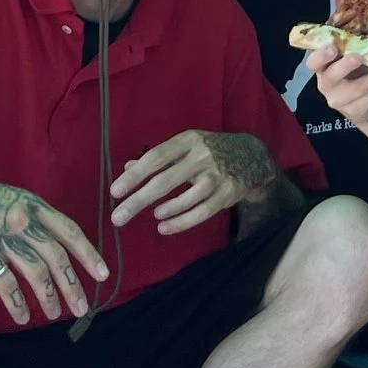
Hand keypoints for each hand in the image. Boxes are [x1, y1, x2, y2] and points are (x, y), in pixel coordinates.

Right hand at [0, 171, 108, 326]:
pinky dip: (17, 303)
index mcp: (33, 205)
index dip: (88, 254)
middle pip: (56, 257)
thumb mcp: (12, 198)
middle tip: (82, 308)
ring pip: (35, 273)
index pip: (69, 231)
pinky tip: (24, 316)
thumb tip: (56, 243)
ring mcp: (2, 239)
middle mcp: (22, 221)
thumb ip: (34, 218)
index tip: (103, 275)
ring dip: (48, 297)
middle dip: (72, 285)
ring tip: (54, 314)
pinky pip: (6, 285)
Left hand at [111, 130, 275, 235]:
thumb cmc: (210, 151)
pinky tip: (164, 227)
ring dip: (166, 209)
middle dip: (139, 199)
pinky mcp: (227, 193)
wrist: (252, 156)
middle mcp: (202, 156)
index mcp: (188, 140)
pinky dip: (181, 222)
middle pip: (166, 179)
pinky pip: (202, 212)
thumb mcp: (186, 147)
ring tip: (152, 216)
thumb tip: (127, 168)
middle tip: (118, 217)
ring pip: (187, 197)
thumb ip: (158, 159)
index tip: (115, 191)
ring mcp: (216, 175)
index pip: (156, 157)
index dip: (135, 174)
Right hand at [305, 41, 367, 127]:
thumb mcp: (349, 57)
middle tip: (358, 57)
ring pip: (358, 88)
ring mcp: (338, 100)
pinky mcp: (354, 110)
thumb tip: (366, 21)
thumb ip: (351, 44)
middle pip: (331, 77)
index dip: (320, 56)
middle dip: (345, 66)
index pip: (313, 62)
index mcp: (322, 67)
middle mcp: (326, 84)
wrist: (362, 105)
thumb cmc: (355, 72)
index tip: (332, 48)